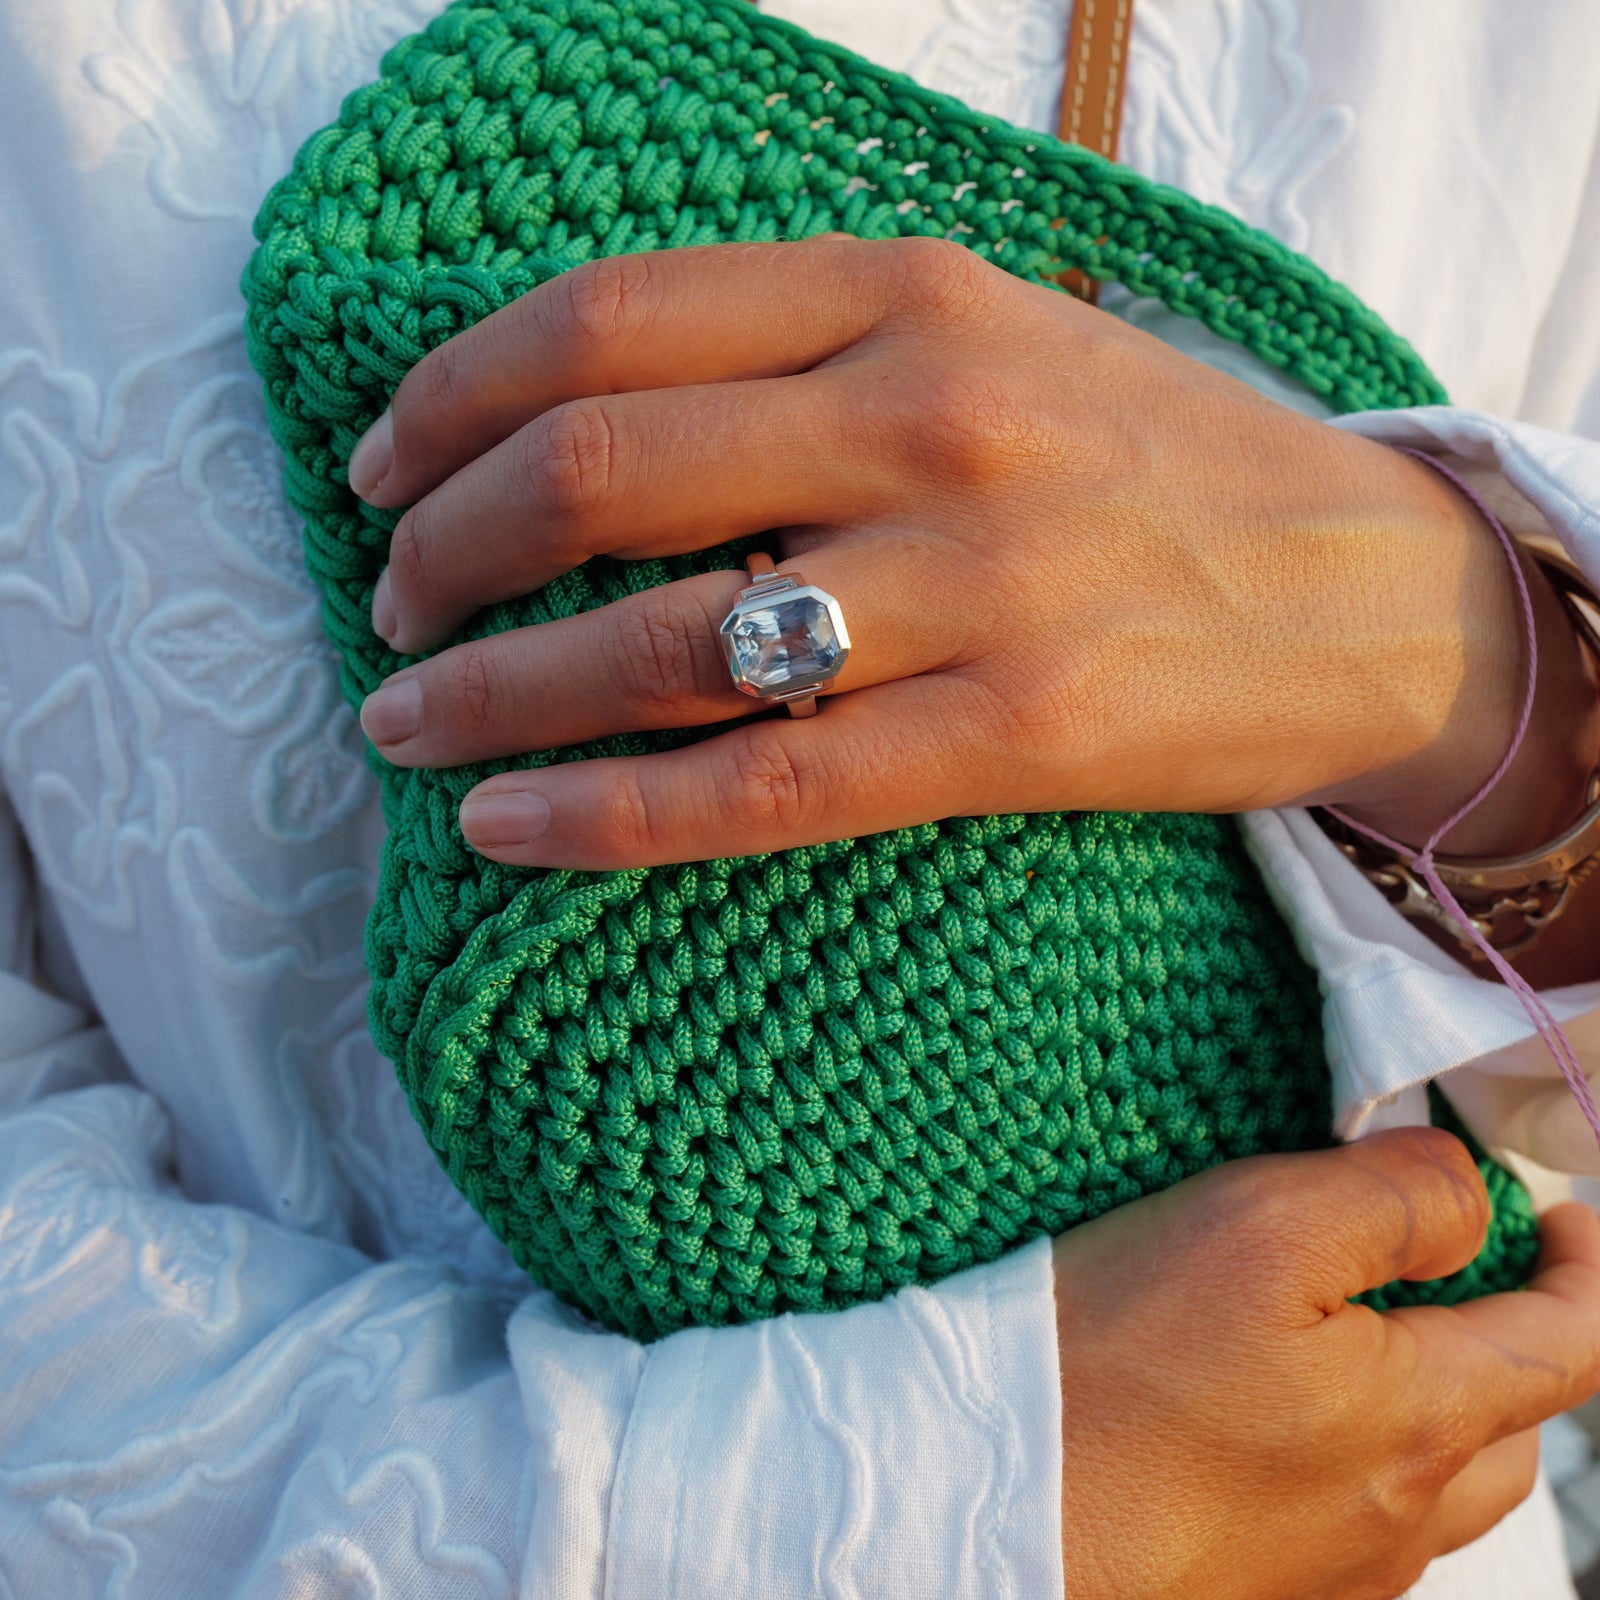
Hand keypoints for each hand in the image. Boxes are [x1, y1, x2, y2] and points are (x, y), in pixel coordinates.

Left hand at [350, 236, 1584, 869]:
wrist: (1372, 589)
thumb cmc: (1157, 463)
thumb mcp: (994, 340)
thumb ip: (811, 356)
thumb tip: (593, 423)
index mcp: (910, 291)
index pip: (609, 318)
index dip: (450, 395)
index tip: (381, 468)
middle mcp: (930, 414)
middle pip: (598, 469)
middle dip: (443, 550)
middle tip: (388, 612)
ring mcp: (979, 578)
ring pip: (659, 640)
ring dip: (491, 690)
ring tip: (408, 723)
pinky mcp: (1022, 732)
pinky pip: (763, 783)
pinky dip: (606, 811)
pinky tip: (507, 827)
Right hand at [1050, 1126, 1599, 1598]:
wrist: (987, 1503)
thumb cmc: (1115, 1366)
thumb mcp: (1260, 1229)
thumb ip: (1394, 1199)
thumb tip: (1472, 1196)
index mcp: (1417, 1420)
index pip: (1569, 1344)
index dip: (1585, 1268)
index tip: (1561, 1218)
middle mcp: (1394, 1518)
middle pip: (1506, 1424)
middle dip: (1504, 1337)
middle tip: (1443, 1268)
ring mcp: (1325, 1570)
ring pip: (1428, 1484)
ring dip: (1425, 1405)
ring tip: (1348, 1337)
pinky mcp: (1253, 1587)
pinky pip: (1347, 1525)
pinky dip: (1345, 1459)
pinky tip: (1264, 1418)